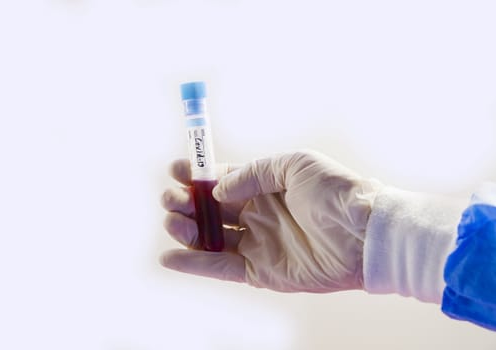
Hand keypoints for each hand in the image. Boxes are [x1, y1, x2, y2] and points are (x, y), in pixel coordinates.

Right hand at [160, 150, 380, 292]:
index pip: (220, 182)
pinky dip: (194, 265)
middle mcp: (255, 215)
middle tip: (171, 198)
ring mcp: (256, 244)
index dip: (196, 176)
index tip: (176, 170)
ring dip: (185, 230)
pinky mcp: (259, 271)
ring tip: (173, 221)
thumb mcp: (294, 164)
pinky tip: (169, 257)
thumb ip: (254, 172)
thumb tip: (219, 190)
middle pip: (208, 210)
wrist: (364, 232)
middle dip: (184, 202)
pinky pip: (220, 268)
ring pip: (209, 239)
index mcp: (262, 187)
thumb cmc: (335, 191)